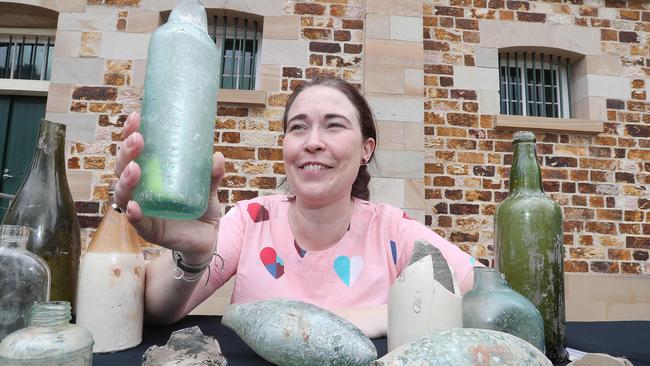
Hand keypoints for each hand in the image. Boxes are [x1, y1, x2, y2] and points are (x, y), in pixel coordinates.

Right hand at [113, 111, 224, 263]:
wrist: (206, 240)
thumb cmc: (201, 209)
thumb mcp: (208, 189)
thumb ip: (211, 175)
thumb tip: (217, 156)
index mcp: (151, 174)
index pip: (134, 151)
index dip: (130, 133)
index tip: (136, 116)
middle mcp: (141, 190)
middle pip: (123, 168)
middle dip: (126, 152)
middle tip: (138, 139)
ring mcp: (143, 210)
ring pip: (123, 194)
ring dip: (126, 180)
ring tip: (135, 169)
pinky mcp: (149, 230)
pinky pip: (137, 222)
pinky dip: (133, 214)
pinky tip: (134, 207)